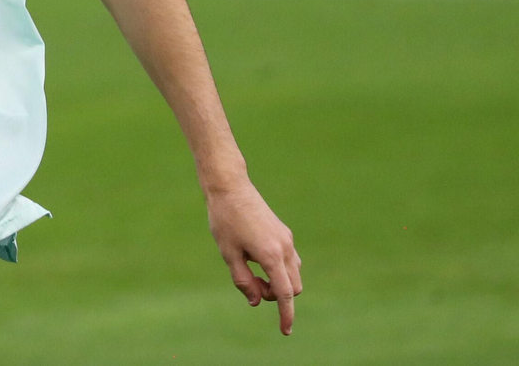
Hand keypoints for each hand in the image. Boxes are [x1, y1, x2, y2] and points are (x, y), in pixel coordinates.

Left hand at [206, 180, 302, 334]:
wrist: (230, 186)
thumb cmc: (225, 220)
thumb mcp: (228, 254)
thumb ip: (243, 281)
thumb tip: (256, 302)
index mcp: (271, 255)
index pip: (284, 294)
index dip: (285, 314)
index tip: (285, 331)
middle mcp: (285, 248)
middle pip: (293, 287)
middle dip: (277, 295)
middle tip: (252, 285)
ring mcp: (287, 239)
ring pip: (293, 274)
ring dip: (278, 282)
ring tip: (251, 271)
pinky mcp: (284, 233)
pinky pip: (289, 260)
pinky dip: (279, 269)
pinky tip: (257, 259)